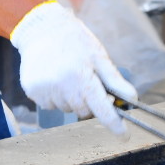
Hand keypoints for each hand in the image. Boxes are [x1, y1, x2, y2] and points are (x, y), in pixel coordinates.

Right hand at [10, 1, 137, 134]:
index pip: (101, 109)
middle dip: (89, 101)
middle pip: (84, 111)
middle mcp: (61, 86)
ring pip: (67, 108)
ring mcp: (44, 90)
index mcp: (82, 77)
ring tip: (67, 74)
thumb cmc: (76, 41)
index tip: (124, 136)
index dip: (115, 125)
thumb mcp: (99, 57)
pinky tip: (54, 77)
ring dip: (71, 97)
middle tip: (86, 80)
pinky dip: (56, 96)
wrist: (42, 28)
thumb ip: (114, 81)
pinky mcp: (32, 91)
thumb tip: (132, 100)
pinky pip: (50, 104)